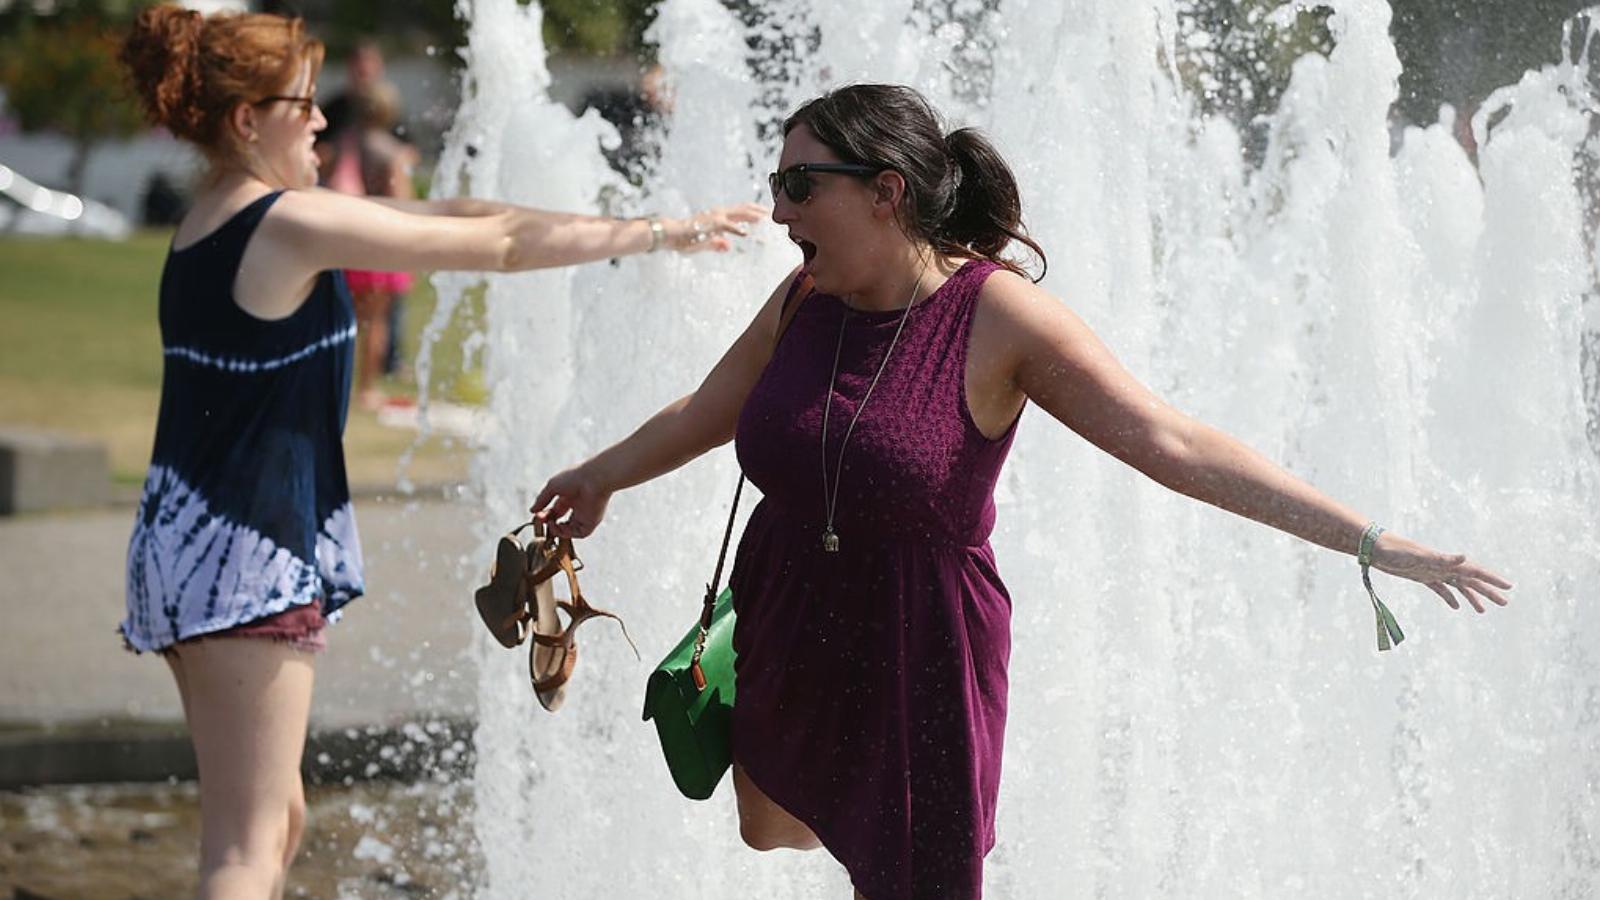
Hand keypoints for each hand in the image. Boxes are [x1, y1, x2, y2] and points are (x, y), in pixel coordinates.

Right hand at [530, 464, 612, 539]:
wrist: (594, 479)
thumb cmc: (575, 477)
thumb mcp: (552, 486)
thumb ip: (542, 499)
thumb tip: (532, 510)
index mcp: (569, 496)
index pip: (555, 511)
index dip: (545, 515)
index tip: (537, 515)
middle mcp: (576, 507)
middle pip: (560, 521)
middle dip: (549, 523)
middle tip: (541, 521)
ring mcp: (584, 515)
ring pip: (569, 530)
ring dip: (556, 530)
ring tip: (550, 524)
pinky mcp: (590, 522)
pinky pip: (578, 534)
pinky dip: (566, 533)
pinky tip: (558, 526)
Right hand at [663, 203, 766, 252]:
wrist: (669, 234)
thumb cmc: (684, 239)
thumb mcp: (704, 243)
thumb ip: (716, 244)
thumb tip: (728, 246)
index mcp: (718, 217)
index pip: (740, 212)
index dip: (754, 213)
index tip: (767, 217)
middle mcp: (719, 213)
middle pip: (744, 209)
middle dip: (759, 211)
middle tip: (773, 216)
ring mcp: (715, 217)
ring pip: (739, 213)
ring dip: (753, 216)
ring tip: (766, 220)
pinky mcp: (709, 224)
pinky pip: (726, 226)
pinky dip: (736, 228)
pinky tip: (746, 233)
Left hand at [1369, 532, 1512, 613]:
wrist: (1375, 547)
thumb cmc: (1395, 550)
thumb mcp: (1419, 556)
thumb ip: (1441, 558)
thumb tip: (1464, 556)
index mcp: (1446, 562)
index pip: (1475, 571)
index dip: (1492, 579)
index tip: (1509, 587)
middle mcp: (1442, 566)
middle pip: (1471, 581)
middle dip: (1488, 591)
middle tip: (1505, 603)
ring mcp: (1432, 572)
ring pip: (1458, 586)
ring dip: (1472, 597)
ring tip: (1483, 611)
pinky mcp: (1421, 577)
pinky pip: (1440, 589)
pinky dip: (1450, 598)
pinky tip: (1457, 607)